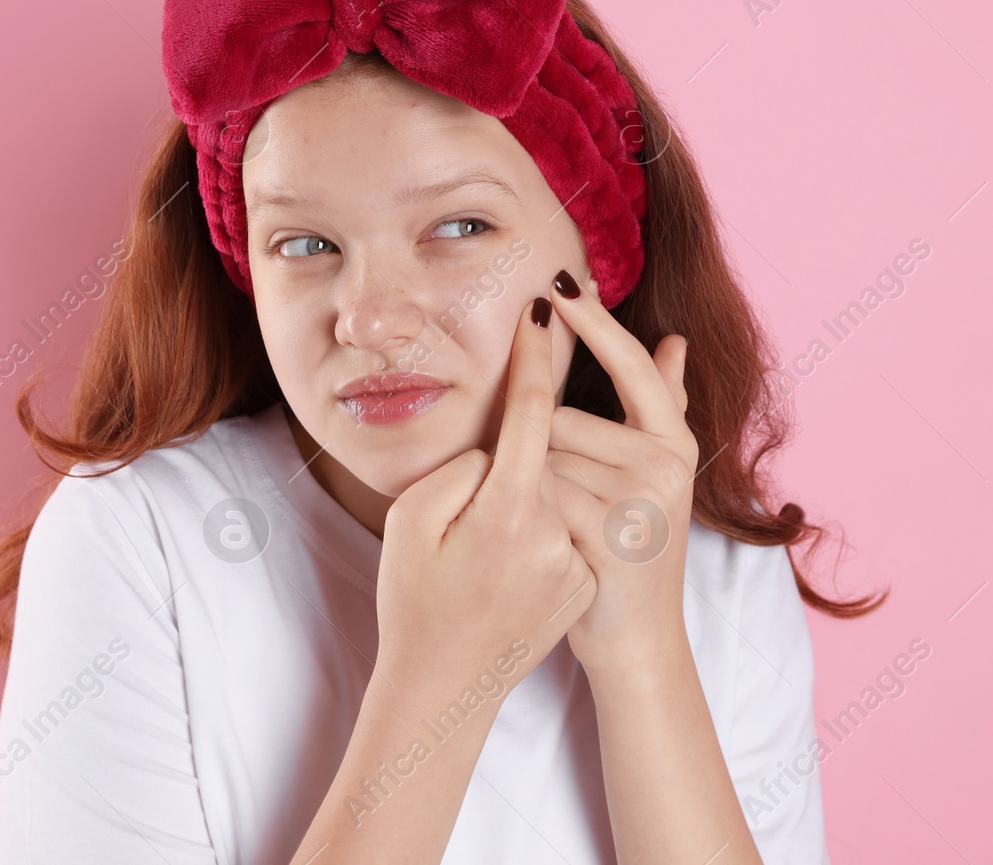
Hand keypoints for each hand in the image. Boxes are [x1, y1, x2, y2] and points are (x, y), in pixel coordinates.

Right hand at [374, 296, 596, 697]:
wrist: (445, 685)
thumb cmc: (414, 602)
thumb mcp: (410, 525)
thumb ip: (460, 468)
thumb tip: (500, 440)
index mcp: (507, 510)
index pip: (533, 410)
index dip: (538, 355)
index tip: (545, 306)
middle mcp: (552, 531)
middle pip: (547, 447)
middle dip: (516, 445)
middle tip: (473, 502)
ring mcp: (573, 558)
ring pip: (556, 486)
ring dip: (528, 488)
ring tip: (486, 542)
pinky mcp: (582, 578)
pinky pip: (563, 523)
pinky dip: (541, 523)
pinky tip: (504, 564)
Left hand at [543, 271, 698, 675]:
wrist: (636, 640)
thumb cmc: (630, 548)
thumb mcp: (657, 474)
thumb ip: (667, 404)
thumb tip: (675, 338)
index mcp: (673, 444)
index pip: (633, 366)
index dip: (597, 323)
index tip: (563, 282)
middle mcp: (665, 466)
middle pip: (562, 420)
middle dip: (541, 452)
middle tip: (563, 505)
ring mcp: (641, 502)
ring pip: (544, 457)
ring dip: (531, 485)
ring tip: (558, 528)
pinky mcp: (609, 537)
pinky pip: (539, 495)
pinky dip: (527, 513)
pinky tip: (545, 543)